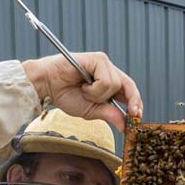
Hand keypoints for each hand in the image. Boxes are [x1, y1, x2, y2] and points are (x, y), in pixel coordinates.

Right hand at [22, 52, 142, 131]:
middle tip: (132, 114)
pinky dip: (94, 89)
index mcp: (108, 82)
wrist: (47, 85)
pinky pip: (106, 81)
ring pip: (115, 85)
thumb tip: (126, 125)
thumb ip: (110, 115)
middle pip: (129, 85)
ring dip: (98, 95)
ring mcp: (103, 63)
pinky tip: (82, 85)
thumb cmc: (66, 95)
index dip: (135, 103)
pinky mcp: (97, 58)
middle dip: (132, 100)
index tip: (137, 117)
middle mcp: (108, 70)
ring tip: (84, 91)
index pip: (129, 91)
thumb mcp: (92, 111)